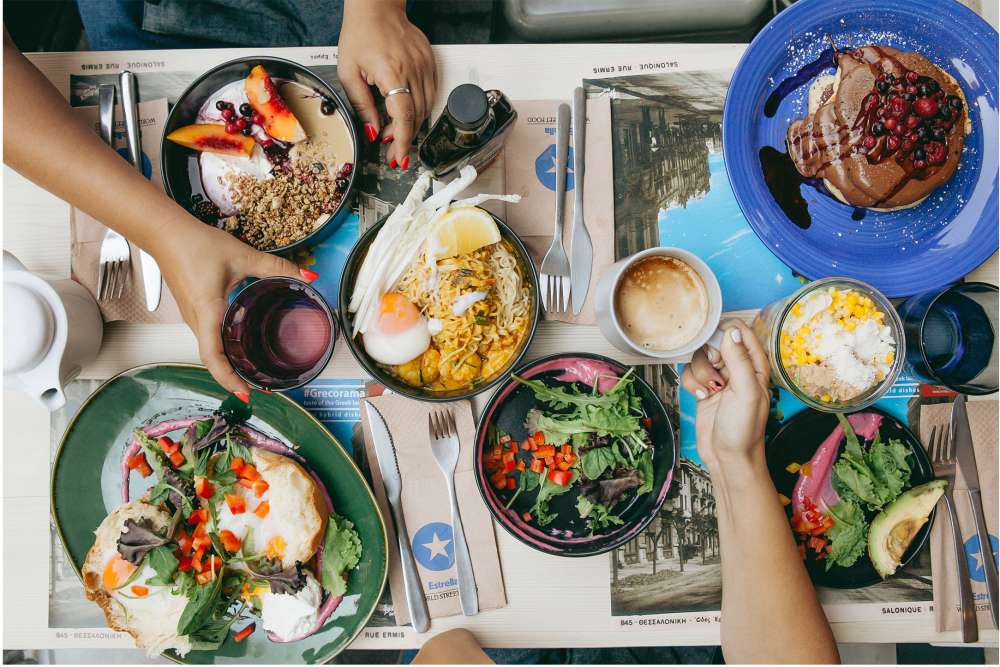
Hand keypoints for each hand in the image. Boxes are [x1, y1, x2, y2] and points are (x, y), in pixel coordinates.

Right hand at [153, 215, 303, 395]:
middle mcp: (195, 320)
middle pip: (211, 359)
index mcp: (207, 310)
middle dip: (232, 377)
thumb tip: (308, 278)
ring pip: (208, 350)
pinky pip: (206, 338)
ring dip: (226, 364)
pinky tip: (238, 347)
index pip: (213, 355)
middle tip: (258, 387)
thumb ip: (278, 267)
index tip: (246, 393)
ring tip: (251, 372)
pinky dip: (221, 349)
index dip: (228, 378)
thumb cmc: (196, 244)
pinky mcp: (191, 311)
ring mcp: (190, 317)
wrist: (164, 232)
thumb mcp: (243, 256)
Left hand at [338, 0, 436, 165]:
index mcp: (391, 72)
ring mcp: (425, 66)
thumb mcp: (349, 72)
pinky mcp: (430, 63)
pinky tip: (404, 111)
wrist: (377, 9)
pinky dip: (419, 108)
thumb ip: (362, 105)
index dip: (402, 140)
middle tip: (390, 148)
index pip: (404, 116)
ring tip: (392, 130)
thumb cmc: (361, 34)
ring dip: (411, 124)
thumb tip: (372, 130)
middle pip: (416, 116)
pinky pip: (430, 94)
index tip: (400, 157)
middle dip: (403, 136)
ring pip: (426, 108)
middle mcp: (413, 70)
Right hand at [680, 320, 770, 468]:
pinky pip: (689, 372)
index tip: (719, 351)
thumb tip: (731, 332)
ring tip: (709, 392)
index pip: (741, 333)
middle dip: (709, 359)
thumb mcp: (746, 393)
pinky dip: (691, 383)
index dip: (726, 336)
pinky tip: (701, 397)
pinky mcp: (703, 387)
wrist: (728, 457)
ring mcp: (719, 378)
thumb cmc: (743, 429)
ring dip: (699, 374)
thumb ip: (740, 361)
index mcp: (755, 365)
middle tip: (716, 378)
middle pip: (715, 343)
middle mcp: (737, 368)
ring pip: (699, 357)